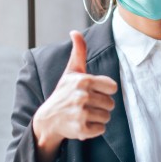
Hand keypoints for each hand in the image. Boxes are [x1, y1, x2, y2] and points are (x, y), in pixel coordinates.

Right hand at [32, 30, 117, 152]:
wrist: (48, 118)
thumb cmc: (63, 92)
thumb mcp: (71, 72)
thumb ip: (78, 52)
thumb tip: (74, 32)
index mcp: (83, 80)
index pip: (112, 87)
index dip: (104, 90)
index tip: (93, 91)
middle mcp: (82, 96)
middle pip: (110, 104)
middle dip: (101, 105)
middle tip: (86, 104)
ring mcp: (81, 113)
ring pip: (107, 117)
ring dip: (98, 117)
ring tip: (84, 114)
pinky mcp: (81, 129)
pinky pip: (101, 129)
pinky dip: (94, 129)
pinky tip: (82, 123)